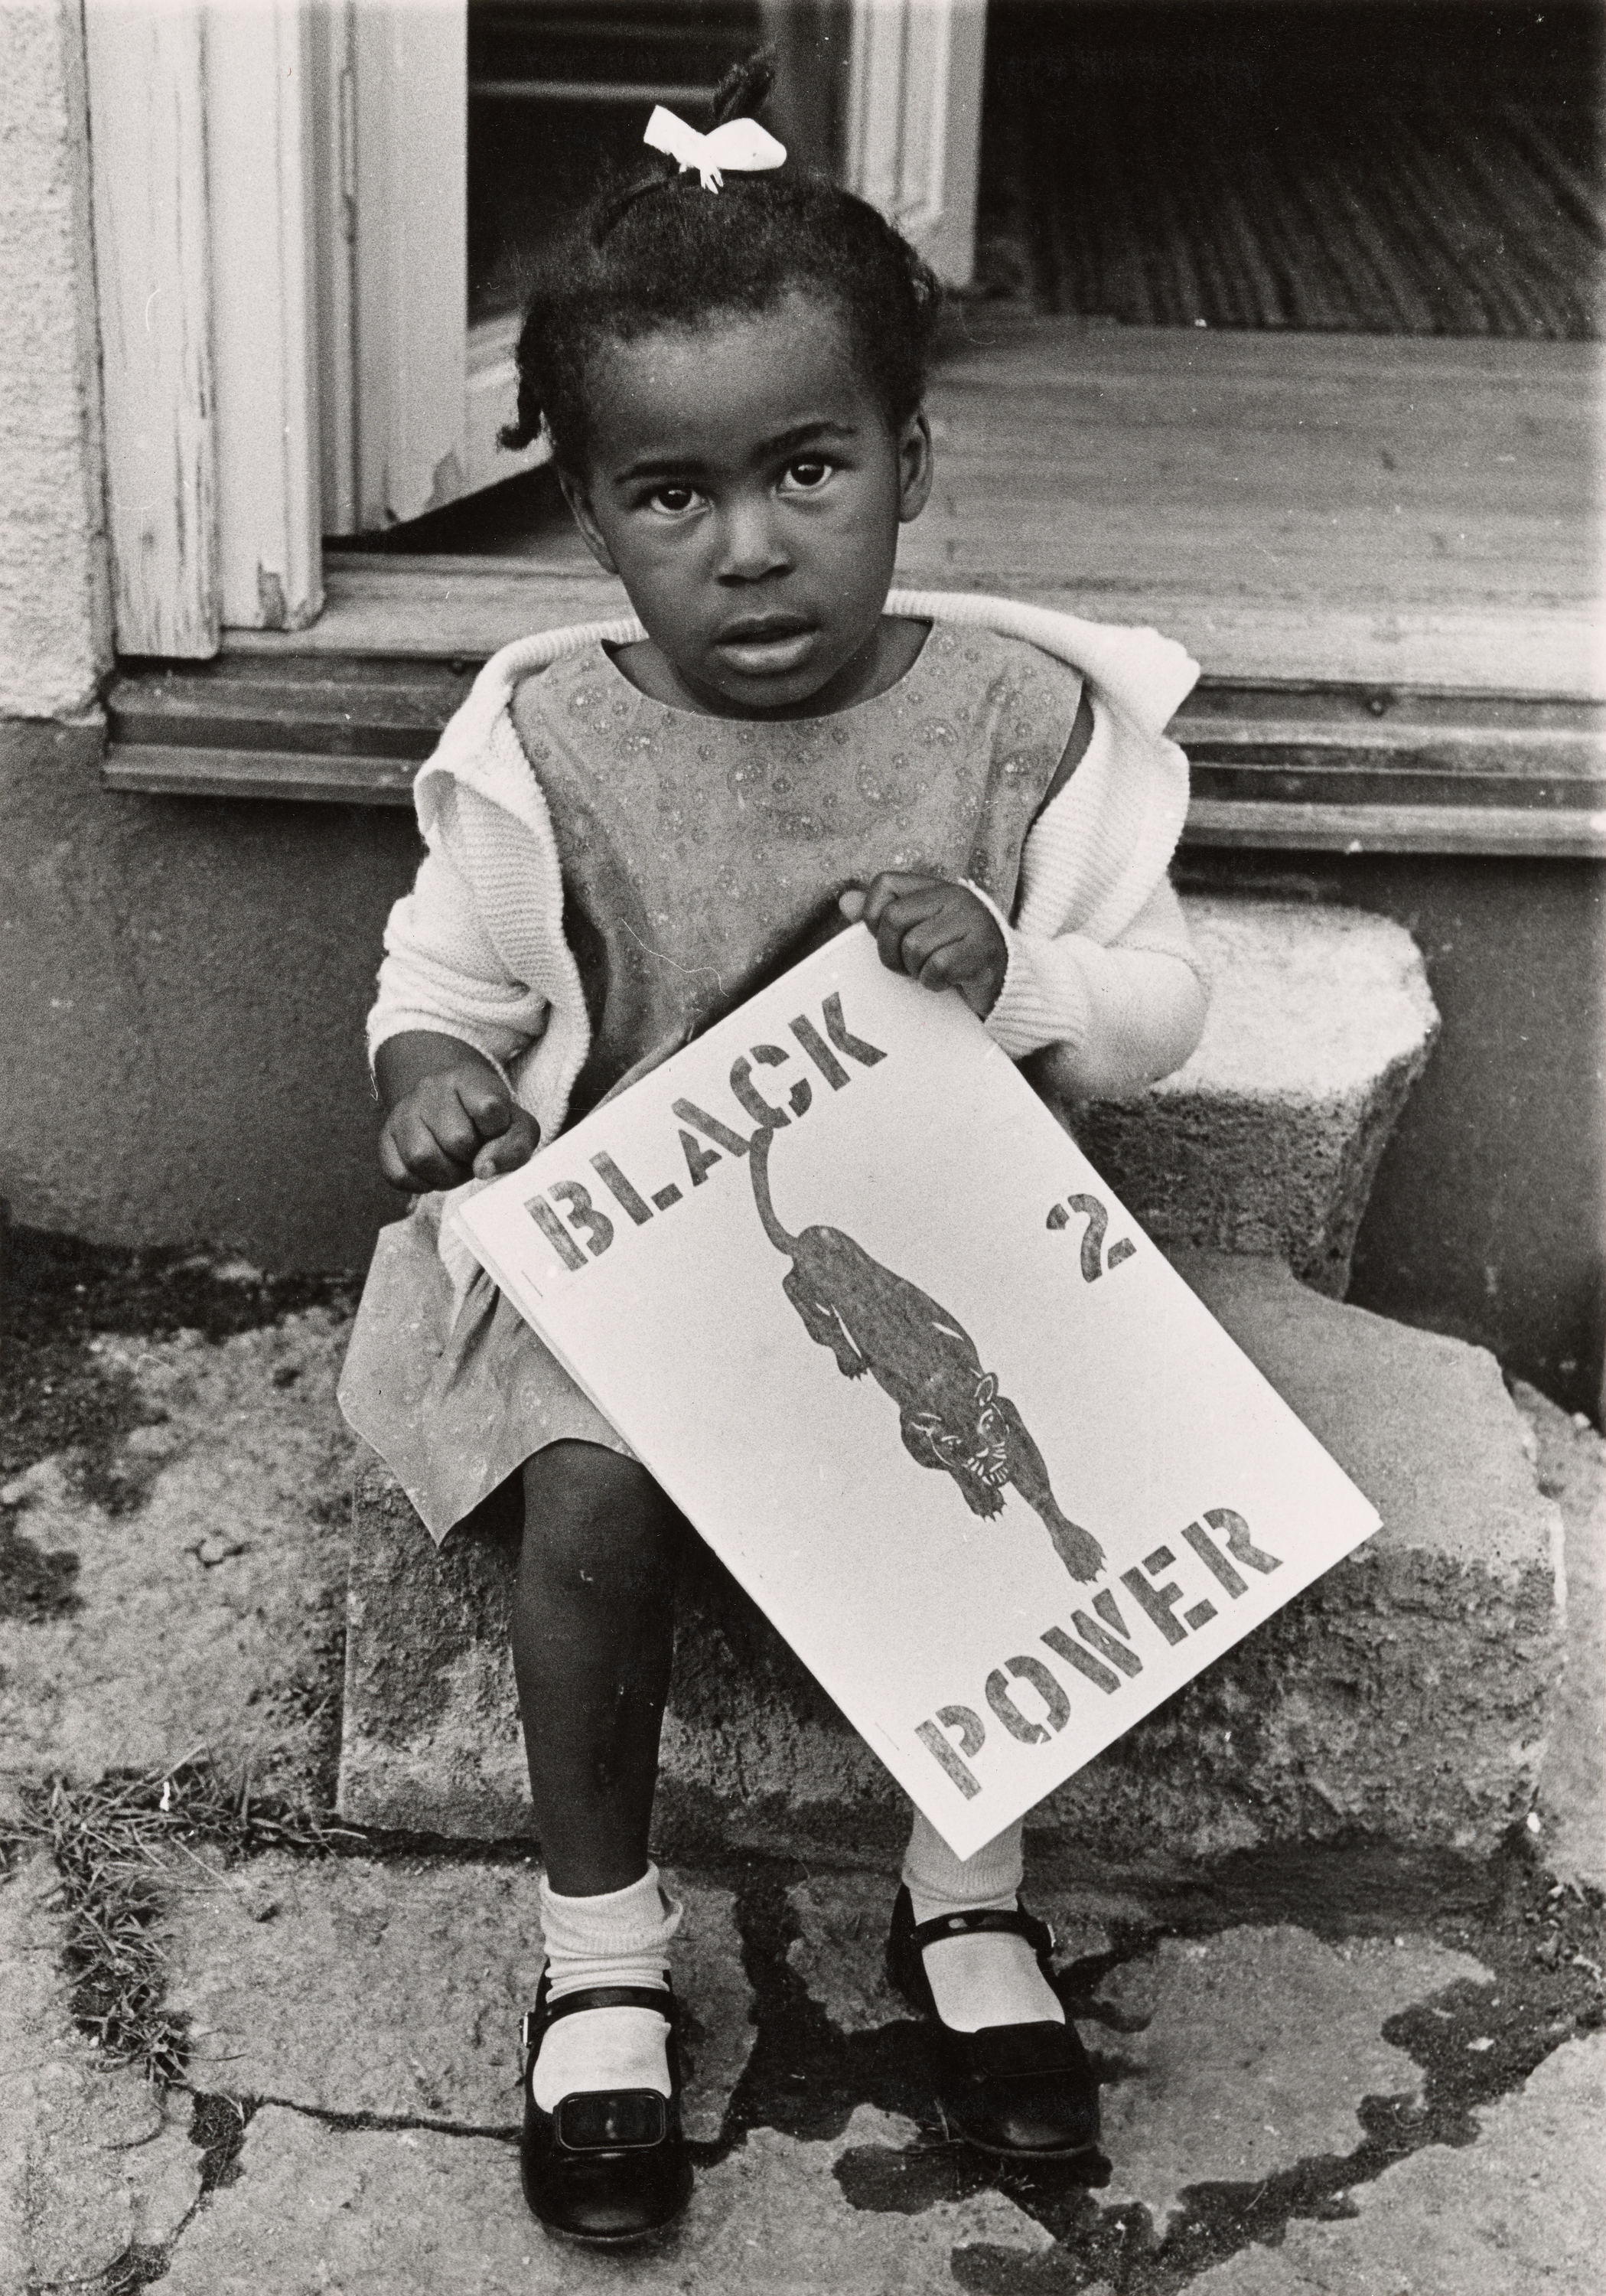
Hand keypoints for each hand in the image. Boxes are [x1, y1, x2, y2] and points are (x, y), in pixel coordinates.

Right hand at [378, 1065, 538, 1191]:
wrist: (451, 1108)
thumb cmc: (489, 1122)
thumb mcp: (517, 1126)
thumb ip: (515, 1147)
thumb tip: (483, 1169)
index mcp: (468, 1078)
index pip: (489, 1108)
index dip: (496, 1132)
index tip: (493, 1131)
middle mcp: (430, 1088)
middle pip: (456, 1140)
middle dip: (470, 1158)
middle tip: (472, 1154)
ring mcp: (403, 1111)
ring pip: (422, 1158)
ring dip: (445, 1174)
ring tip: (453, 1164)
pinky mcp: (385, 1137)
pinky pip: (398, 1174)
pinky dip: (421, 1184)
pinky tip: (433, 1172)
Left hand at [839, 874, 1007, 1017]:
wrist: (1005, 982)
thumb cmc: (953, 956)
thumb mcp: (917, 931)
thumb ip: (881, 916)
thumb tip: (845, 901)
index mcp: (935, 888)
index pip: (884, 884)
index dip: (873, 916)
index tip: (889, 939)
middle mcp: (954, 897)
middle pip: (893, 919)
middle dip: (890, 952)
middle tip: (907, 965)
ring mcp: (972, 922)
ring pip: (914, 947)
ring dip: (916, 971)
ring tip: (931, 971)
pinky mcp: (982, 951)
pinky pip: (937, 968)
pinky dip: (934, 982)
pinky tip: (948, 981)